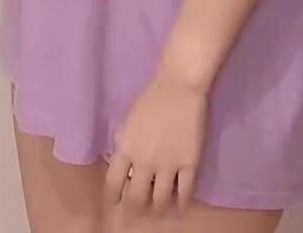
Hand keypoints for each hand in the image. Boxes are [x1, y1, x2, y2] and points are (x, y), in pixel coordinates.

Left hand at [104, 71, 207, 218]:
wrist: (178, 89)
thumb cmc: (149, 99)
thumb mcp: (126, 123)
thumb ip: (123, 145)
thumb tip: (120, 163)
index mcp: (124, 150)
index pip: (114, 183)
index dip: (114, 196)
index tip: (115, 203)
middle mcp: (143, 162)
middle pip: (136, 196)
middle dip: (135, 208)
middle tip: (136, 214)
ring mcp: (167, 165)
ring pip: (160, 199)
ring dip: (157, 209)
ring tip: (157, 213)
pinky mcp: (189, 164)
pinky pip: (184, 192)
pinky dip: (181, 204)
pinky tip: (179, 209)